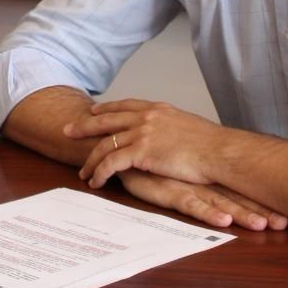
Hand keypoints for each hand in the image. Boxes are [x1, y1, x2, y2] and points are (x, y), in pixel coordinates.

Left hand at [64, 97, 228, 188]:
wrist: (220, 152)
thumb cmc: (211, 145)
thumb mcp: (188, 125)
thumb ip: (170, 125)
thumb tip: (169, 132)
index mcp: (157, 109)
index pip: (124, 105)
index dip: (106, 109)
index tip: (92, 111)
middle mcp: (146, 117)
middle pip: (106, 120)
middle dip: (84, 126)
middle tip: (67, 131)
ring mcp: (142, 133)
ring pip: (105, 145)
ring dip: (91, 160)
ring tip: (83, 172)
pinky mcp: (141, 152)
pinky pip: (111, 163)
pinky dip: (100, 173)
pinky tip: (95, 182)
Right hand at [117, 170, 287, 231]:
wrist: (117, 144)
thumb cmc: (147, 160)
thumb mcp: (175, 170)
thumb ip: (194, 176)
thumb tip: (217, 185)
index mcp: (206, 174)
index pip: (240, 189)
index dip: (262, 201)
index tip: (287, 216)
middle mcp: (201, 178)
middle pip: (237, 196)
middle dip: (260, 210)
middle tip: (285, 224)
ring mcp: (187, 184)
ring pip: (220, 201)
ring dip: (242, 213)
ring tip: (263, 226)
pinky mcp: (168, 190)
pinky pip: (191, 205)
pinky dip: (209, 213)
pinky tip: (223, 221)